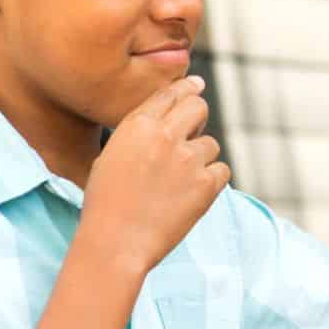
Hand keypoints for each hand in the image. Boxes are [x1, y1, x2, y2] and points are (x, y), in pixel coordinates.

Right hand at [78, 75, 229, 273]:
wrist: (115, 242)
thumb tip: (162, 124)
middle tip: (192, 136)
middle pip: (198, 107)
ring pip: (212, 143)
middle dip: (198, 118)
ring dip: (201, 158)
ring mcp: (188, 159)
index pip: (170, 94)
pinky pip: (222, 170)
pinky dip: (213, 180)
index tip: (196, 86)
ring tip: (179, 182)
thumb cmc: (106, 205)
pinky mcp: (206, 184)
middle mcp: (165, 135)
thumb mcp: (110, 157)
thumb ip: (138, 136)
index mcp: (137, 125)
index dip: (186, 88)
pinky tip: (193, 194)